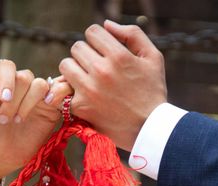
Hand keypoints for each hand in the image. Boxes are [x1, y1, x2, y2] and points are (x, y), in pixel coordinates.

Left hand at [0, 51, 72, 185]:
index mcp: (0, 80)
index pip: (7, 66)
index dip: (7, 80)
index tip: (3, 98)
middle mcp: (20, 85)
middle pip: (24, 77)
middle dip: (15, 100)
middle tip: (4, 120)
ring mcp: (37, 96)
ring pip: (41, 84)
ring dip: (29, 102)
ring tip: (19, 120)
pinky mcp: (52, 108)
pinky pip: (63, 90)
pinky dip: (59, 92)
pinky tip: (49, 104)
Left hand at [59, 21, 166, 150]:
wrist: (149, 129)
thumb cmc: (152, 92)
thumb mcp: (153, 58)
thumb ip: (133, 34)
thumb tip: (107, 24)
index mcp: (119, 56)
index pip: (92, 32)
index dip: (98, 39)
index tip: (103, 51)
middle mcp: (101, 70)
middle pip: (77, 47)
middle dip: (86, 54)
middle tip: (96, 67)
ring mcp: (89, 89)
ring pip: (66, 65)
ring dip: (75, 69)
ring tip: (87, 79)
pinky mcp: (80, 107)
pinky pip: (64, 89)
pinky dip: (72, 91)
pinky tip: (84, 95)